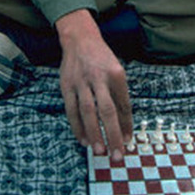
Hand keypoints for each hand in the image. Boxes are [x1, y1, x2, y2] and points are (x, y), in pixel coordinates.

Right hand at [56, 9, 132, 159]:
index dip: (126, 125)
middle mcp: (99, 77)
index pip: (123, 105)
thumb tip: (125, 126)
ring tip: (100, 151)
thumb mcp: (117, 72)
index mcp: (116, 74)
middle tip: (117, 155)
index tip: (128, 142)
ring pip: (88, 112)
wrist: (80, 39)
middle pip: (107, 110)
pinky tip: (84, 140)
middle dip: (113, 134)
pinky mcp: (66, 86)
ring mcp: (81, 81)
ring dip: (94, 133)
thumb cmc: (102, 60)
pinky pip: (71, 110)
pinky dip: (77, 127)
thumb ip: (120, 97)